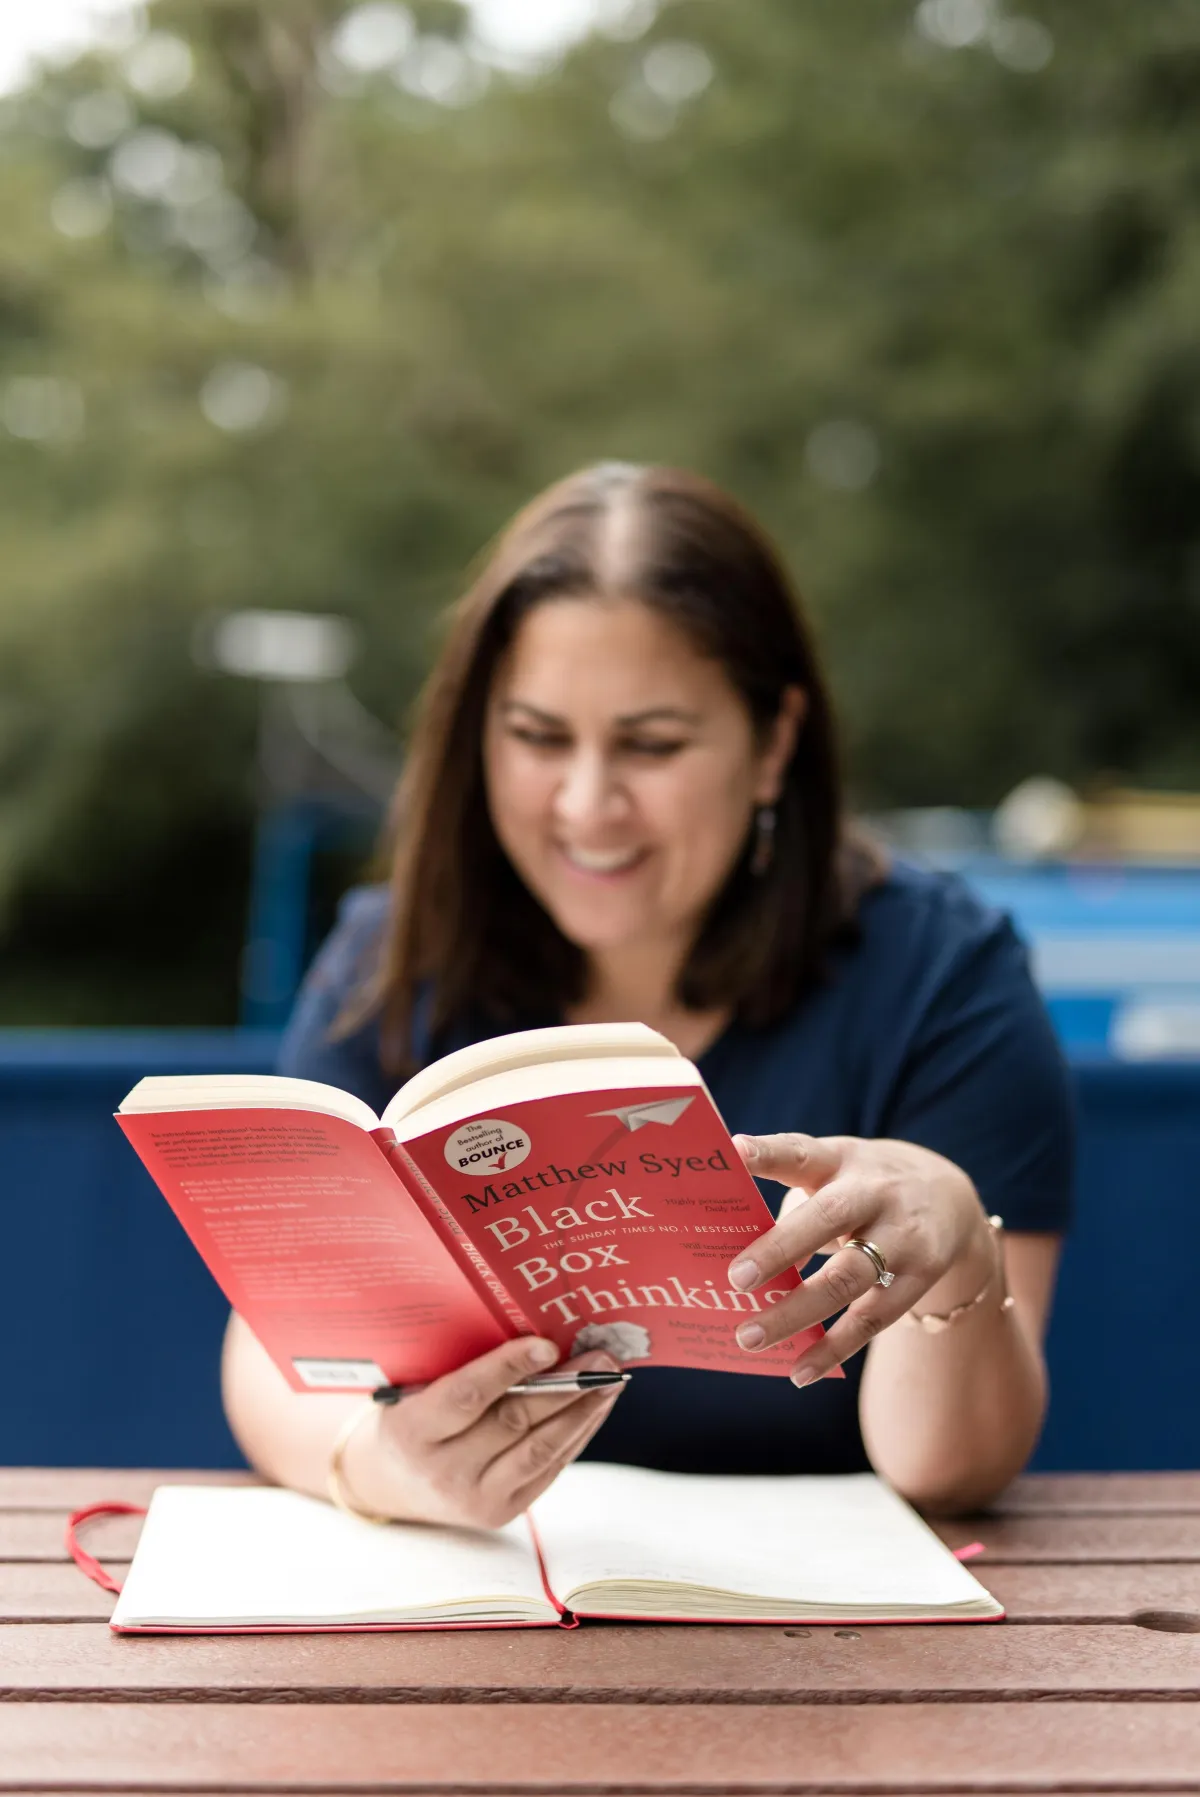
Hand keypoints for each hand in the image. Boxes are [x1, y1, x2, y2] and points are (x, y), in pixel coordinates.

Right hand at [362, 1337, 623, 1529]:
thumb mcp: (415, 1389)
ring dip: (582, 1412)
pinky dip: (576, 1434)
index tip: (547, 1344)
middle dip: (564, 1387)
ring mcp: (476, 1498)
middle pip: (514, 1422)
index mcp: (413, 1431)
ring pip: (540, 1449)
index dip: (508, 1369)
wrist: (391, 1482)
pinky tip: (595, 1408)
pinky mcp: (501, 1512)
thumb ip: (461, 1367)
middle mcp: (445, 1471)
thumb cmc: (410, 1416)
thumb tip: (535, 1335)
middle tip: (601, 1357)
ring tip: (611, 1381)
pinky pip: (548, 1468)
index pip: (467, 1396)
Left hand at [727, 1134, 995, 1384]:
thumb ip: (793, 1202)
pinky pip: (872, 1319)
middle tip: (735, 1278)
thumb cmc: (863, 1186)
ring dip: (796, 1311)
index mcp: (840, 1159)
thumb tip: (733, 1255)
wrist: (951, 1198)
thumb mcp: (835, 1171)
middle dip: (781, 1247)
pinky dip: (833, 1349)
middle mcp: (874, 1192)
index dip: (767, 1152)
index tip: (734, 1151)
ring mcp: (902, 1236)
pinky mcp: (919, 1277)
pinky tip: (798, 1371)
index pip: (801, 1151)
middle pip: (828, 1217)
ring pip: (847, 1278)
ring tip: (749, 1337)